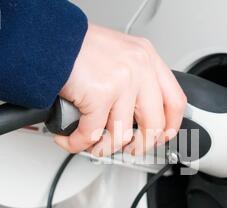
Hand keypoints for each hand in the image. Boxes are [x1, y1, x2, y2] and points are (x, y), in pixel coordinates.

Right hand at [54, 24, 186, 155]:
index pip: (175, 101)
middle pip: (154, 124)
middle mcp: (139, 69)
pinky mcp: (100, 95)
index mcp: (147, 59)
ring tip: (92, 143)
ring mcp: (122, 82)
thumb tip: (138, 112)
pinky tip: (71, 139)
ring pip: (122, 135)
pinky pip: (93, 134)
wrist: (51, 39)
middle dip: (140, 146)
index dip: (170, 126)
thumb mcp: (119, 55)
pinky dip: (79, 142)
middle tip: (130, 149)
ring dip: (103, 147)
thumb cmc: (78, 48)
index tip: (161, 137)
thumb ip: (134, 80)